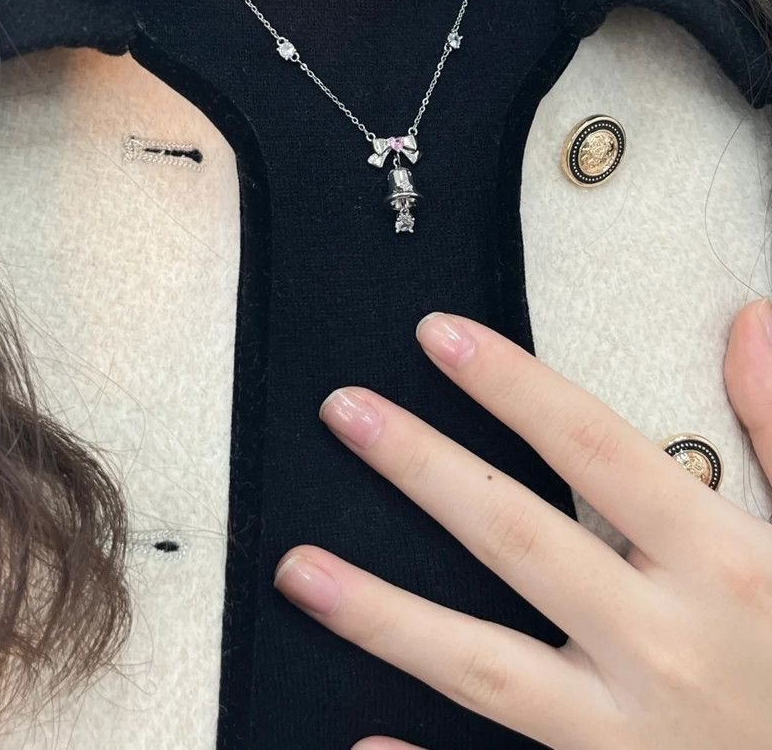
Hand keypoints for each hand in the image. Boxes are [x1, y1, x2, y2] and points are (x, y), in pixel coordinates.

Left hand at [274, 304, 771, 748]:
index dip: (513, 385)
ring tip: (298, 568)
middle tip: (345, 412)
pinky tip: (357, 742)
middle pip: (518, 538)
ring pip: (483, 666)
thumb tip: (751, 318)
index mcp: (720, 564)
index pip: (594, 447)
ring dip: (383, 615)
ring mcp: (629, 734)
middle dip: (423, 468)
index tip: (439, 335)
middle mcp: (662, 643)